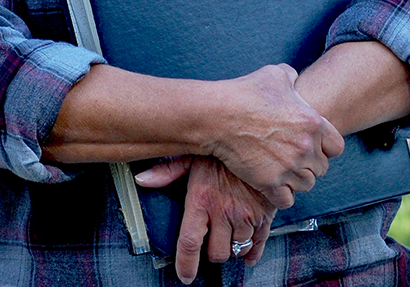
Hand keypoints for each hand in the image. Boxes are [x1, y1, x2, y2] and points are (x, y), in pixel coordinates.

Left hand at [136, 156, 275, 284]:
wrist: (258, 137)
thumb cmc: (223, 147)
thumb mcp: (192, 154)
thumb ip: (167, 171)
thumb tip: (143, 179)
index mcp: (202, 199)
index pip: (190, 243)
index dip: (186, 265)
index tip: (185, 275)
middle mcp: (224, 211)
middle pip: (216, 253)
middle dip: (211, 253)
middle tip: (210, 243)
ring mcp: (247, 215)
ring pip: (236, 250)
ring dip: (231, 248)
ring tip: (227, 237)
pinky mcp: (266, 215)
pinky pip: (258, 244)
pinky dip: (252, 252)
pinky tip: (247, 252)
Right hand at [205, 64, 344, 208]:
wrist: (219, 115)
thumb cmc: (245, 93)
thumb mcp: (276, 74)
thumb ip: (292, 78)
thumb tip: (294, 80)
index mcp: (313, 123)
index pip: (336, 147)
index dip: (325, 147)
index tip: (312, 145)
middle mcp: (305, 148)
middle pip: (322, 168)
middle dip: (309, 164)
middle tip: (292, 157)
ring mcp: (288, 167)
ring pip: (306, 185)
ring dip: (296, 180)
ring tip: (283, 171)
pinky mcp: (270, 183)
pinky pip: (287, 200)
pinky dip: (281, 195)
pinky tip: (272, 184)